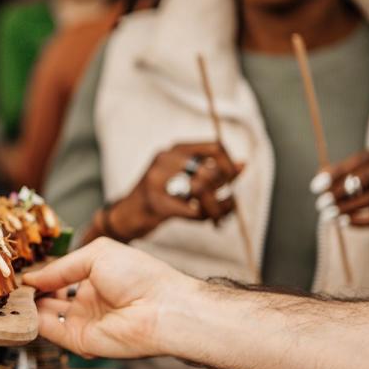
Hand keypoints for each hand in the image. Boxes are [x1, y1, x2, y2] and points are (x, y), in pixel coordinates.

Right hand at [23, 237, 197, 358]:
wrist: (161, 307)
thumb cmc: (140, 276)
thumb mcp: (97, 255)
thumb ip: (61, 267)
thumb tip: (32, 277)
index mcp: (95, 277)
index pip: (60, 277)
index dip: (41, 274)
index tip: (20, 270)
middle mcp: (88, 301)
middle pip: (49, 298)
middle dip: (30, 292)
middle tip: (9, 285)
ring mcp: (84, 322)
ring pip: (46, 316)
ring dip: (28, 307)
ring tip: (10, 295)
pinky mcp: (81, 341)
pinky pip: (52, 333)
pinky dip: (34, 323)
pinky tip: (21, 309)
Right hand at [99, 142, 243, 242]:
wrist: (125, 217)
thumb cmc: (158, 198)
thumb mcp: (184, 179)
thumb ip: (212, 171)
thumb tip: (243, 165)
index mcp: (174, 150)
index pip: (215, 147)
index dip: (230, 165)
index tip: (232, 182)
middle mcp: (165, 160)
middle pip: (210, 171)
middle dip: (224, 191)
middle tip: (227, 206)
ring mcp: (157, 181)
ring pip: (202, 189)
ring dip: (217, 207)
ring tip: (218, 217)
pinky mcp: (156, 204)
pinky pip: (192, 210)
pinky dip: (205, 217)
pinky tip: (209, 221)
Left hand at [314, 142, 368, 242]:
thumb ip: (347, 172)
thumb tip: (320, 173)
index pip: (365, 157)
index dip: (338, 170)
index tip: (316, 186)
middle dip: (342, 188)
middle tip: (321, 202)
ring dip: (346, 206)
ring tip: (328, 214)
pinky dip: (359, 220)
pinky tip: (342, 222)